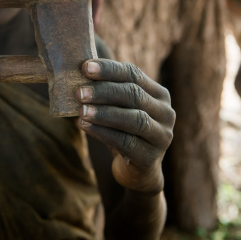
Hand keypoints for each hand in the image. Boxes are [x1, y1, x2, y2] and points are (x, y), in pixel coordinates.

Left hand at [76, 59, 174, 193]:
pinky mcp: (151, 157)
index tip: (85, 67)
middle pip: (134, 95)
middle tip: (79, 92)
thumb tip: (75, 74)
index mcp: (158, 94)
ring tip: (80, 110)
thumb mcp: (118, 109)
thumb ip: (106, 92)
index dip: (109, 69)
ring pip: (133, 119)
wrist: (137, 172)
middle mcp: (165, 113)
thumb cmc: (122, 131)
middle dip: (104, 91)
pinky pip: (126, 142)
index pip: (133, 74)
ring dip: (103, 113)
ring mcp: (161, 136)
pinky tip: (84, 125)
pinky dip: (103, 132)